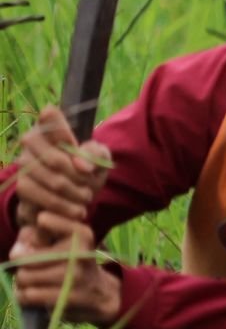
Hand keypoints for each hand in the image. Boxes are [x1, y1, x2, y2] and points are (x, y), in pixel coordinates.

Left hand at [8, 211, 122, 326]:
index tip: (40, 242)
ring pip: (24, 276)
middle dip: (22, 263)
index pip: (43, 220)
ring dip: (22, 281)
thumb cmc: (72, 262)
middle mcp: (79, 253)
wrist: (100, 292)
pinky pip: (28, 295)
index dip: (33, 233)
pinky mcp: (66, 297)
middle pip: (25, 256)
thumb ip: (34, 235)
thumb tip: (18, 252)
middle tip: (30, 267)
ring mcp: (74, 276)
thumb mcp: (60, 240)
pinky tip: (31, 293)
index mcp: (81, 233)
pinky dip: (24, 295)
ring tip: (31, 281)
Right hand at [13, 105, 112, 226]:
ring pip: (50, 181)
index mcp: (50, 126)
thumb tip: (82, 165)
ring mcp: (23, 164)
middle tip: (91, 186)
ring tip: (86, 198)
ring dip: (73, 194)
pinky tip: (75, 210)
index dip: (67, 136)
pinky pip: (40, 199)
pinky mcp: (21, 187)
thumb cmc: (88, 168)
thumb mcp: (100, 158)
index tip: (82, 151)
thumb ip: (96, 154)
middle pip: (56, 161)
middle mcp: (31, 142)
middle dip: (79, 177)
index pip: (51, 118)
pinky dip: (63, 207)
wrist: (74, 196)